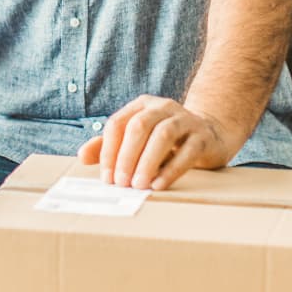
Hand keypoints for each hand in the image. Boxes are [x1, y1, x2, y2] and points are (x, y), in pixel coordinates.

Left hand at [77, 95, 231, 191]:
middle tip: (120, 183)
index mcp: (141, 105)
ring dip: (147, 161)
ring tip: (138, 185)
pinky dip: (171, 169)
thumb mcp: (136, 140)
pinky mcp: (202, 136)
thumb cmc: (165, 140)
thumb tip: (82, 156)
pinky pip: (187, 151)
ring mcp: (185, 119)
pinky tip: (159, 184)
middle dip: (126, 156)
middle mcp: (162, 107)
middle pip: (139, 126)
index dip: (109, 150)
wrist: (210, 134)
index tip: (106, 177)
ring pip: (163, 135)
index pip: (118, 123)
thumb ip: (109, 146)